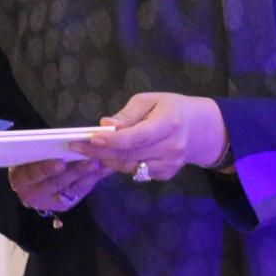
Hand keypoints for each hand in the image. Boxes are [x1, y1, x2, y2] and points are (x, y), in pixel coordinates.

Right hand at [6, 156, 108, 212]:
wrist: (31, 184)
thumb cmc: (29, 162)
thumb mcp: (29, 156)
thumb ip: (40, 148)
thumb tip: (61, 136)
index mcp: (21, 179)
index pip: (33, 174)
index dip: (46, 169)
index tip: (60, 163)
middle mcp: (35, 194)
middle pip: (57, 182)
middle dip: (76, 171)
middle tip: (92, 161)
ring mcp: (52, 201)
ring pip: (72, 188)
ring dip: (90, 175)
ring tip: (103, 163)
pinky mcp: (66, 204)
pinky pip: (81, 191)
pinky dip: (93, 179)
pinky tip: (104, 169)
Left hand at [71, 92, 228, 181]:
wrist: (200, 129)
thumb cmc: (170, 108)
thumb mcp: (149, 100)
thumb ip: (127, 114)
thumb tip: (106, 125)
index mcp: (169, 123)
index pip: (137, 136)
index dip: (113, 141)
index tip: (91, 138)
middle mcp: (172, 148)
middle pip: (130, 155)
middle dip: (100, 152)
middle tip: (76, 146)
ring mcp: (170, 165)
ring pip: (130, 167)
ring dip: (106, 160)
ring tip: (87, 151)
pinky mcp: (166, 175)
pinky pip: (136, 172)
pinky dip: (121, 164)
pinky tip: (109, 156)